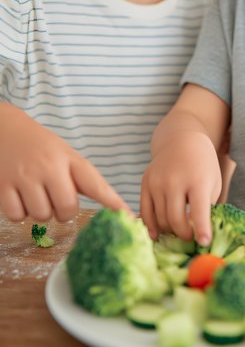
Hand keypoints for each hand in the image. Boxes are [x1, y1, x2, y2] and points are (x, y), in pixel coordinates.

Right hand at [0, 104, 129, 221]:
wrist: (6, 128)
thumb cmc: (41, 147)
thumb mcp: (65, 154)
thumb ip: (82, 179)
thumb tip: (110, 208)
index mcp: (70, 158)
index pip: (96, 184)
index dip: (113, 202)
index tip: (129, 217)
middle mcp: (49, 166)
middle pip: (67, 209)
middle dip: (63, 211)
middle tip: (56, 197)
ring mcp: (25, 175)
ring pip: (41, 215)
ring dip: (40, 211)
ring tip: (35, 192)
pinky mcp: (4, 184)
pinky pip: (17, 216)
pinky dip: (19, 212)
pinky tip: (19, 195)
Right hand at [140, 131, 221, 244]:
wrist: (182, 141)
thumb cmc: (203, 166)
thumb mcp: (213, 183)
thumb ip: (207, 207)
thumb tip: (199, 237)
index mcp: (197, 180)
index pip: (199, 211)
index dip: (202, 230)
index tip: (204, 243)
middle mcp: (175, 180)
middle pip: (175, 219)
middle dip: (184, 235)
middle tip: (190, 238)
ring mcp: (157, 181)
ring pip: (160, 218)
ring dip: (170, 230)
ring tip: (178, 231)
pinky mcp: (145, 182)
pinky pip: (145, 211)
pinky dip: (151, 226)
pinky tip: (158, 234)